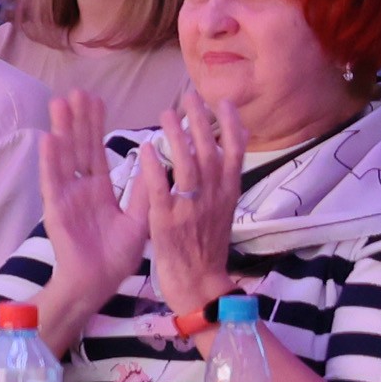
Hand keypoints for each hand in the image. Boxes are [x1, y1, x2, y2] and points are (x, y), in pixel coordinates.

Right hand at [34, 89, 143, 330]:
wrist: (97, 284)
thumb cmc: (115, 258)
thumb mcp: (138, 221)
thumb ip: (144, 193)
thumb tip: (154, 164)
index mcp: (99, 191)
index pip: (96, 151)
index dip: (96, 126)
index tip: (97, 100)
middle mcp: (80, 190)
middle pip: (78, 147)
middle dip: (78, 120)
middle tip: (78, 91)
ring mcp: (66, 198)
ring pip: (64, 158)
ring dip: (62, 130)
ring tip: (61, 103)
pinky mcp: (57, 211)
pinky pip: (53, 182)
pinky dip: (50, 161)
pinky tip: (48, 139)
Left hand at [139, 90, 243, 317]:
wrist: (200, 285)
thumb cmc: (206, 247)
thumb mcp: (223, 209)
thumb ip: (224, 180)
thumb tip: (228, 148)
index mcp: (228, 193)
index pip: (235, 152)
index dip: (230, 126)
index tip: (223, 102)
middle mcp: (214, 197)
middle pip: (210, 152)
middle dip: (201, 122)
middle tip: (190, 96)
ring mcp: (191, 209)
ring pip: (188, 167)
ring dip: (177, 138)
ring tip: (167, 114)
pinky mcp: (167, 222)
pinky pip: (161, 191)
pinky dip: (154, 169)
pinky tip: (145, 150)